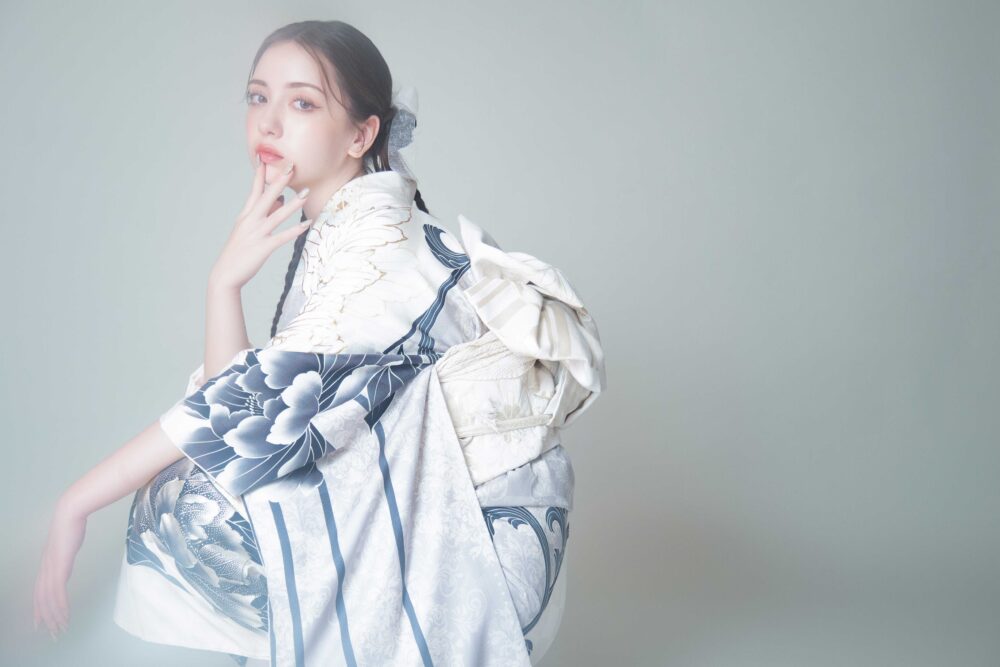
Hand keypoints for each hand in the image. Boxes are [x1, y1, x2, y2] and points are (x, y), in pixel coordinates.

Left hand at [33, 500, 86, 639]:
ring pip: (49, 599)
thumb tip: (66, 557)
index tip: (40, 622)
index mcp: (46, 565)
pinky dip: (60, 605)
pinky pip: (58, 592)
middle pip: (41, 600)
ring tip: (60, 628)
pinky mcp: (59, 567)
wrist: (69, 514)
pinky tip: (64, 614)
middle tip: (51, 633)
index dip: (38, 609)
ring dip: (54, 616)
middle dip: (46, 618)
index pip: (38, 592)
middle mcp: (45, 569)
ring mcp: (51, 569)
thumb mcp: (66, 543)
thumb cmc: (70, 524)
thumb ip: (64, 554)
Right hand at [209, 160, 314, 290]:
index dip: (260, 176)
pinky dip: (295, 230)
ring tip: (306, 192)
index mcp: (246, 216)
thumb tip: (283, 199)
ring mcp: (257, 234)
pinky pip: (282, 237)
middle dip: (279, 181)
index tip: (265, 160)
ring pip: (277, 215)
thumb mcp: (249, 230)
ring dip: (293, 204)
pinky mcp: (263, 247)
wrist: (226, 274)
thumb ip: (265, 214)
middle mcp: (251, 221)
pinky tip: (307, 224)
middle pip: (267, 197)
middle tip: (291, 166)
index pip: (255, 191)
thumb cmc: (239, 251)